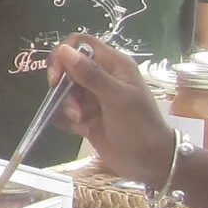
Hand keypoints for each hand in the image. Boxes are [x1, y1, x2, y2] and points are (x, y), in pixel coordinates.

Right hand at [50, 34, 177, 185]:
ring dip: (66, 107)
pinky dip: (66, 120)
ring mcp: (93, 97)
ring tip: (81, 122)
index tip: (58, 77)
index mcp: (114, 65)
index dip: (64, 55)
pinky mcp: (86, 116)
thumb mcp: (116, 98)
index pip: (80, 43)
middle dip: (64, 88)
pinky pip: (63, 111)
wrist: (150, 163)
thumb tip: (63, 50)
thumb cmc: (139, 127)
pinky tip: (81, 130)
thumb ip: (90, 75)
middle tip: (74, 108)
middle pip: (67, 68)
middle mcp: (102, 77)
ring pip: (63, 91)